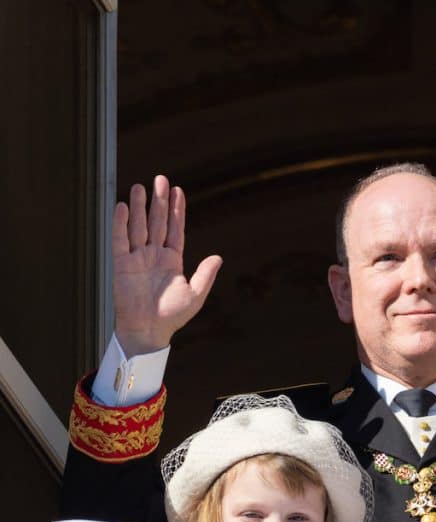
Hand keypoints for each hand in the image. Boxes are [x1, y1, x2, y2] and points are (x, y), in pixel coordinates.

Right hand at [113, 175, 221, 356]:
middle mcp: (154, 255)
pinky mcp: (121, 265)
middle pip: (157, 222)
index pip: (175, 229)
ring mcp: (137, 258)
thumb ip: (206, 275)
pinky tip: (122, 207)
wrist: (149, 331)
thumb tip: (218, 257)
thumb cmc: (172, 316)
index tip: (177, 190)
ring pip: (138, 226)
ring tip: (139, 187)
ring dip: (139, 207)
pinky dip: (121, 224)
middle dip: (159, 201)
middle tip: (160, 179)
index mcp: (172, 260)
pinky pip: (120, 240)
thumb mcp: (195, 295)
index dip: (177, 210)